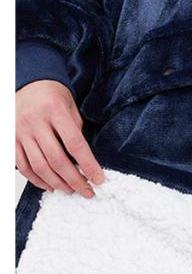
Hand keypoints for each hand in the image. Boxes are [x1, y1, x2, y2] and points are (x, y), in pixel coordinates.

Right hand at [15, 80, 103, 196]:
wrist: (29, 82)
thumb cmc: (53, 96)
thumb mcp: (71, 108)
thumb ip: (76, 133)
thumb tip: (85, 163)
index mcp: (54, 111)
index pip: (75, 144)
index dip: (88, 165)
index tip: (98, 179)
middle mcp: (35, 121)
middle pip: (56, 159)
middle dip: (74, 180)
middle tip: (87, 191)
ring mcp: (20, 131)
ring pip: (39, 166)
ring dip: (58, 183)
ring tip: (72, 190)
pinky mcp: (11, 139)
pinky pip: (23, 166)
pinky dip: (37, 180)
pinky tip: (51, 186)